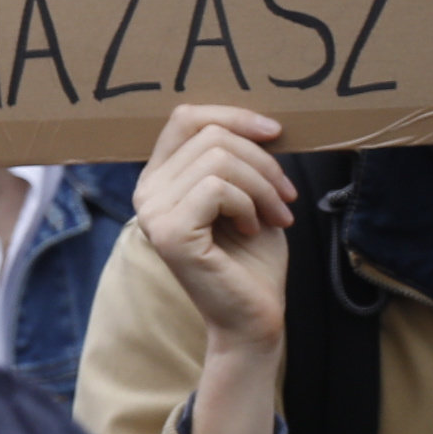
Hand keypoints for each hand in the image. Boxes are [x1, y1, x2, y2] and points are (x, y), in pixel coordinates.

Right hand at [135, 101, 290, 433]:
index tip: (276, 133)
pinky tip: (252, 228)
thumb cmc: (253, 260)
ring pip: (218, 159)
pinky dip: (249, 205)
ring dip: (262, 186)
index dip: (233, 115)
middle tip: (286, 199)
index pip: (185, 118)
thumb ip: (237, 160)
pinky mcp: (170, 234)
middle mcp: (146, 192)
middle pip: (211, 136)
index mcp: (160, 178)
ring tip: (276, 215)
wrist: (253, 318)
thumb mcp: (247, 196)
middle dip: (263, 162)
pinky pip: (216, 189)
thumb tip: (259, 122)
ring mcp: (153, 213)